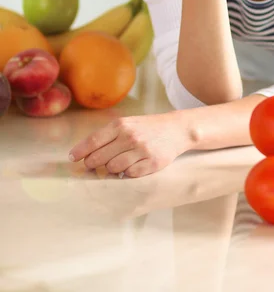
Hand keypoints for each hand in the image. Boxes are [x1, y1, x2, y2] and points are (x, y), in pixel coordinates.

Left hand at [67, 112, 191, 177]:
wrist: (176, 129)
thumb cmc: (147, 127)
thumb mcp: (128, 123)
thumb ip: (108, 136)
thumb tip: (84, 154)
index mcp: (121, 125)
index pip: (93, 141)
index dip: (80, 151)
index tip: (72, 159)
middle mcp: (130, 137)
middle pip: (99, 158)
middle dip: (93, 164)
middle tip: (94, 165)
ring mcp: (141, 150)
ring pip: (113, 169)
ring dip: (112, 169)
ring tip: (119, 162)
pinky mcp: (152, 163)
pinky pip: (129, 175)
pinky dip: (127, 173)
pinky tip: (132, 166)